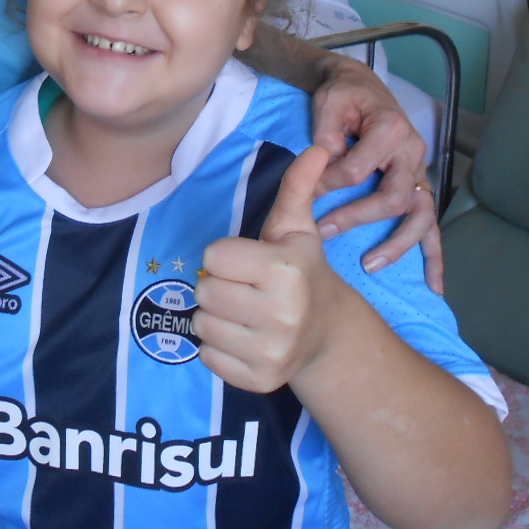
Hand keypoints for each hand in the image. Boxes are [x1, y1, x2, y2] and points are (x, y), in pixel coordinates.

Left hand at [194, 146, 339, 393]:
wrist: (327, 331)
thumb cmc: (301, 271)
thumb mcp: (296, 228)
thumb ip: (298, 187)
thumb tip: (317, 147)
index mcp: (285, 270)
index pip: (214, 256)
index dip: (226, 256)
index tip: (248, 262)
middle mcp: (281, 314)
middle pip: (205, 291)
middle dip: (219, 286)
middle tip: (244, 289)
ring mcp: (271, 352)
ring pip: (202, 325)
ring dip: (215, 317)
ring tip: (243, 313)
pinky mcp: (259, 381)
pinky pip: (207, 357)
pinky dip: (217, 348)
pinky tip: (243, 337)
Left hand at [309, 58, 442, 290]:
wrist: (362, 87)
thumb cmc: (344, 95)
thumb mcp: (328, 101)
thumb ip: (326, 130)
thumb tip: (326, 161)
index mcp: (390, 129)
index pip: (359, 170)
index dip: (330, 184)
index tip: (308, 190)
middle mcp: (412, 152)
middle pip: (393, 197)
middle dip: (357, 218)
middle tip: (323, 231)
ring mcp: (419, 172)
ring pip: (419, 215)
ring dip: (397, 244)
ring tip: (370, 265)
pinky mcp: (419, 186)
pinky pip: (432, 224)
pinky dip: (435, 255)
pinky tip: (435, 283)